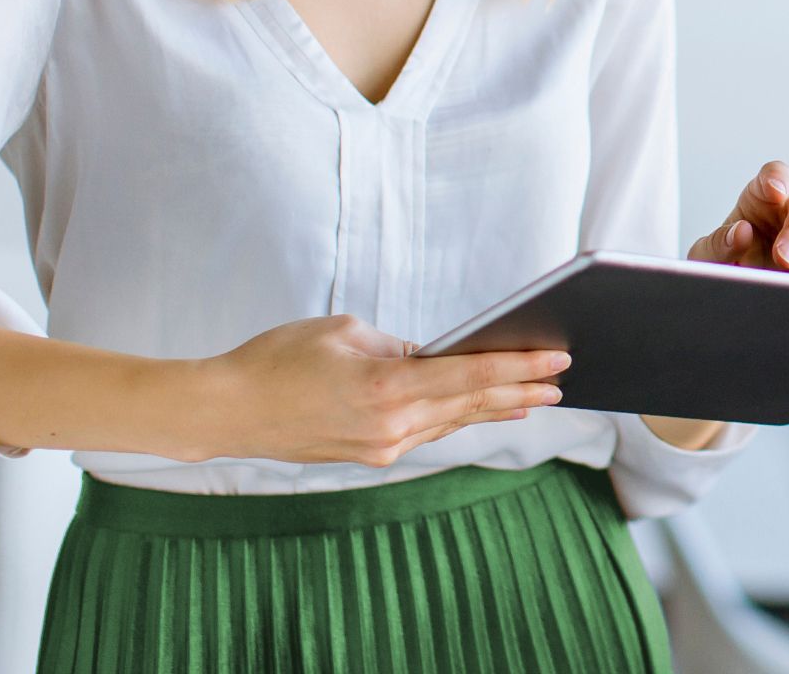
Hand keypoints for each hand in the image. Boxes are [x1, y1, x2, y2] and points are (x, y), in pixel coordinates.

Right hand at [189, 315, 566, 466]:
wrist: (228, 412)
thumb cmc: (277, 359)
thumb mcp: (343, 332)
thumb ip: (397, 347)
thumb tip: (435, 358)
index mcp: (387, 387)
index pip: (471, 377)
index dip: (520, 368)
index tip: (557, 359)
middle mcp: (392, 426)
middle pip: (471, 405)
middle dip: (520, 391)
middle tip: (561, 379)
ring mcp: (382, 448)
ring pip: (450, 423)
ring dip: (493, 409)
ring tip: (532, 397)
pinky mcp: (370, 457)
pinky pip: (425, 434)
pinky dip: (455, 419)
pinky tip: (478, 411)